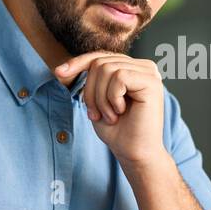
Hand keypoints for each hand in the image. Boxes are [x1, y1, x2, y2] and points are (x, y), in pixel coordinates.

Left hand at [55, 52, 166, 167]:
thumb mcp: (97, 100)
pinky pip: (119, 77)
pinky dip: (112, 98)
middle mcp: (144, 66)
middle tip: (97, 114)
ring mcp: (150, 73)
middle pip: (100, 62)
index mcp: (132, 68)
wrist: (133, 153)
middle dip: (90, 91)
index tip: (58, 73)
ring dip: (101, 98)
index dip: (78, 63)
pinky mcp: (152, 82)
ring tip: (110, 116)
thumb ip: (90, 79)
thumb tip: (64, 66)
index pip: (100, 57)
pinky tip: (120, 112)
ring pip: (107, 69)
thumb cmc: (117, 130)